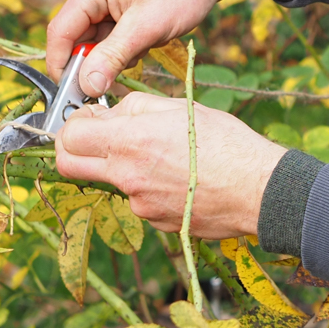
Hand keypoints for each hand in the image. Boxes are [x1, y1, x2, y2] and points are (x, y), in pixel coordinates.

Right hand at [46, 0, 299, 96]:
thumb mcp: (147, 30)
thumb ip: (112, 58)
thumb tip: (86, 86)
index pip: (61, 31)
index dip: (62, 64)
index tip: (72, 92)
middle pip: (78, 33)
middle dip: (96, 58)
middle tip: (117, 75)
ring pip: (97, 34)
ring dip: (115, 51)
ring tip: (146, 45)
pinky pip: (112, 27)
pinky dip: (126, 41)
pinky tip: (149, 38)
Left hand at [53, 93, 286, 237]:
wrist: (258, 190)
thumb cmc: (228, 143)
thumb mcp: (182, 107)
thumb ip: (137, 106)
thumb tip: (110, 111)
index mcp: (131, 141)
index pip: (70, 136)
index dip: (75, 123)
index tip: (90, 117)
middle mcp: (127, 176)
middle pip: (69, 166)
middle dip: (74, 149)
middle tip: (97, 138)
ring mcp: (138, 203)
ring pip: (110, 181)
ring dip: (122, 167)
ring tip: (166, 157)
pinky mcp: (154, 221)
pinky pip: (138, 200)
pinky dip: (149, 187)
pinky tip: (180, 178)